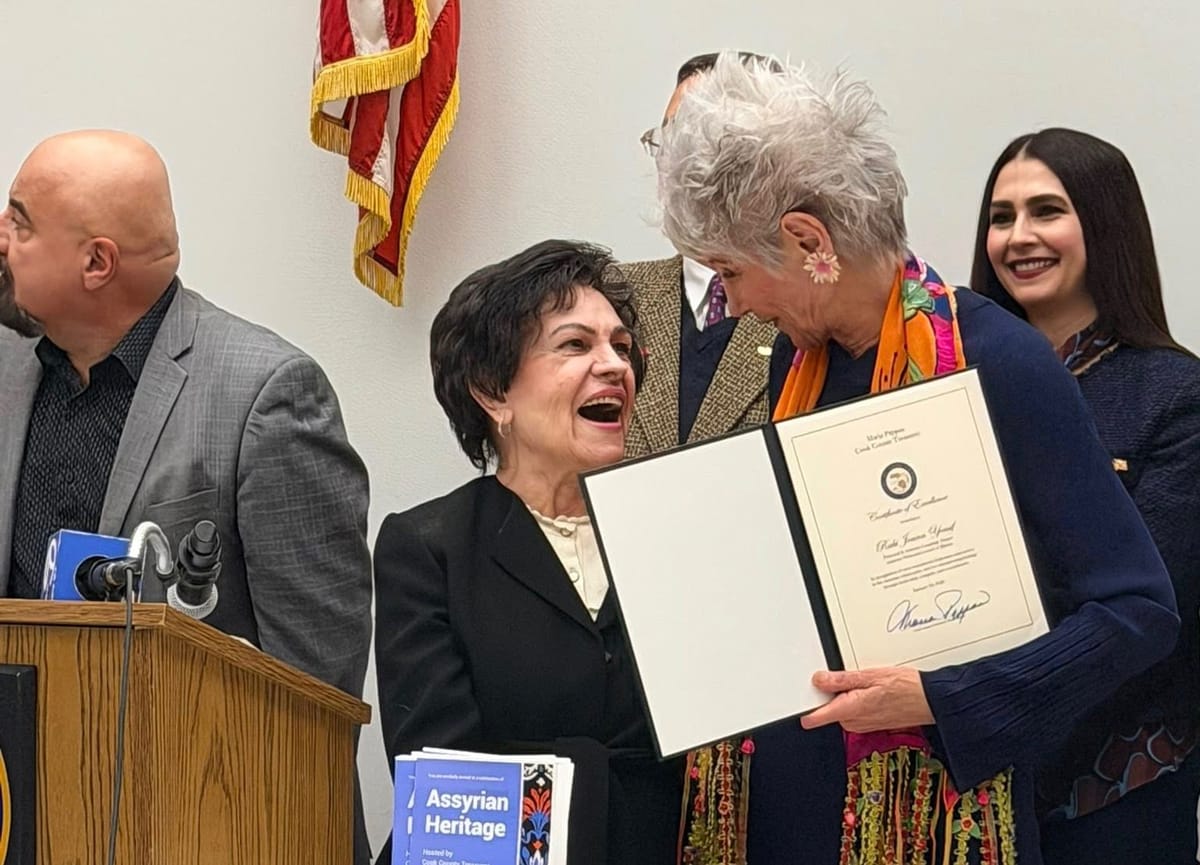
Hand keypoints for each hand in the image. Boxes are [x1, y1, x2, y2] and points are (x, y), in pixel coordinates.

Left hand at [800, 667, 933, 731]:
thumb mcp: (871, 675)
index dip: (804, 706)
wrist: (930, 701)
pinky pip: (852, 712)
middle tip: (844, 678)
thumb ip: (841, 680)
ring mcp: (861, 725)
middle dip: (829, 693)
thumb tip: (818, 679)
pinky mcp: (868, 724)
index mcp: (850, 710)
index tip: (799, 696)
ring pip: (839, 709)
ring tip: (863, 683)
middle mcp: (853, 722)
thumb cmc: (906, 688)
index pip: (815, 718)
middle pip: (827, 709)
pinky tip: (869, 691)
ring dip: (844, 696)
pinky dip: (855, 701)